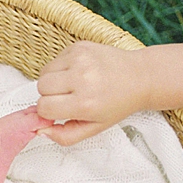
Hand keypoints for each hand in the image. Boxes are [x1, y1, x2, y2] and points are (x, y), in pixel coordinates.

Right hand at [35, 42, 153, 143]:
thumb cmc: (119, 102)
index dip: (48, 111)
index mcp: (85, 103)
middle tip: (67, 97)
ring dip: (52, 81)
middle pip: (41, 88)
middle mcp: (82, 78)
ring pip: (44, 73)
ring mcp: (80, 59)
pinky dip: (60, 68)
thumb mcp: (95, 128)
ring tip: (72, 84)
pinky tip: (77, 72)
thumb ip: (65, 136)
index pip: (44, 107)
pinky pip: (54, 60)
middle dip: (49, 95)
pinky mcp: (79, 47)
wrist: (141, 77)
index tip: (59, 111)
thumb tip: (41, 131)